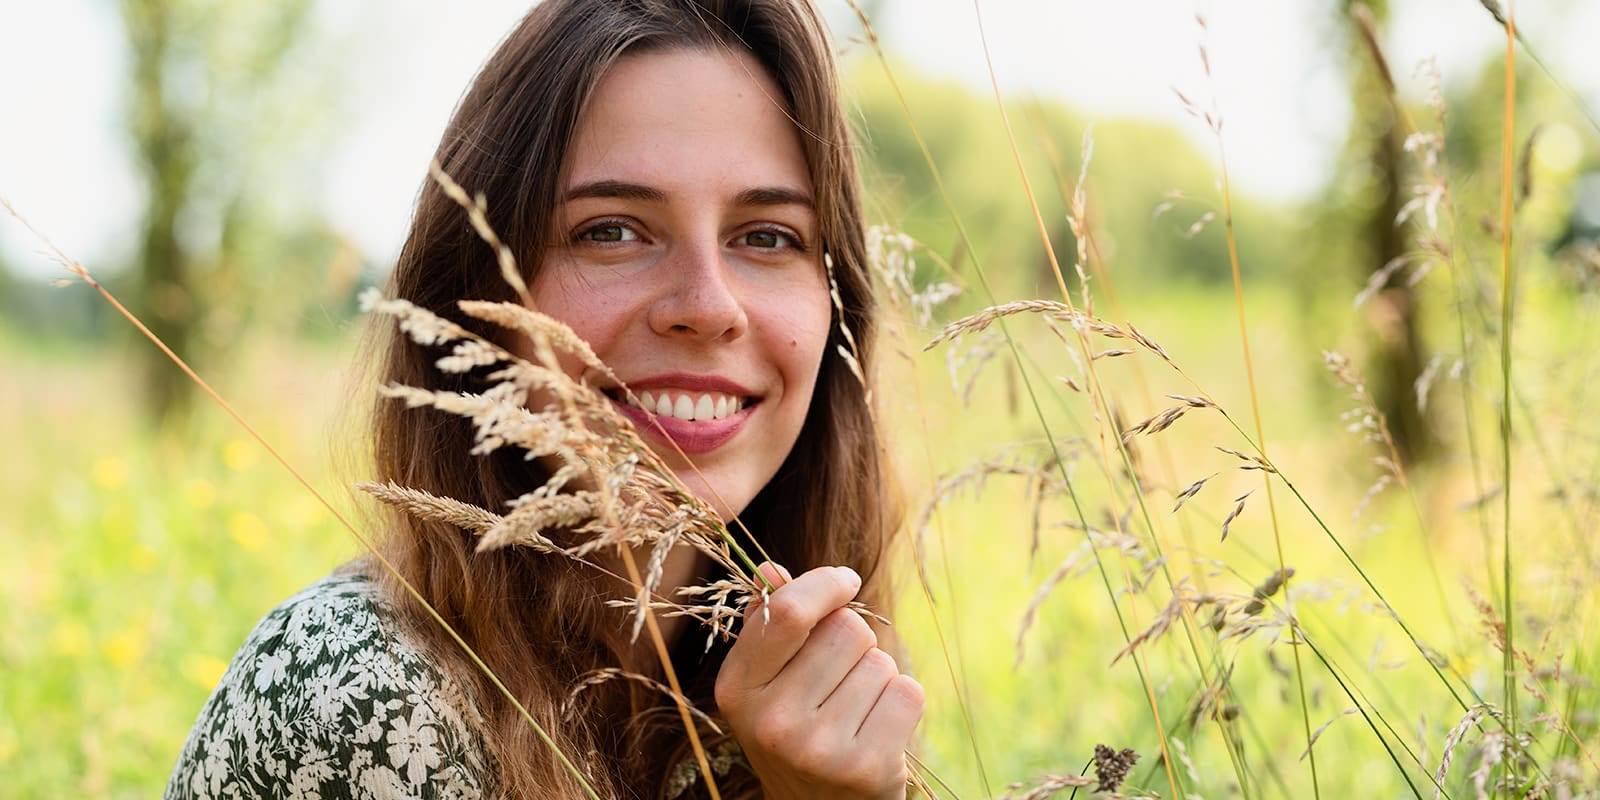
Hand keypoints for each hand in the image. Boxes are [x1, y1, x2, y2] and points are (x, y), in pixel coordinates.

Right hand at [714, 562, 923, 799]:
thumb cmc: (798, 727)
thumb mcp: (768, 681)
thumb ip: (769, 623)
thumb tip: (770, 569)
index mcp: (738, 688)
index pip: (788, 611)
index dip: (826, 584)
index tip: (845, 581)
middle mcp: (771, 721)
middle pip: (846, 629)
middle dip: (855, 641)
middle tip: (839, 680)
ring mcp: (817, 749)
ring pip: (880, 661)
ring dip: (877, 675)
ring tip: (855, 709)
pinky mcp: (865, 768)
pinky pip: (907, 692)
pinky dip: (901, 702)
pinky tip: (877, 728)